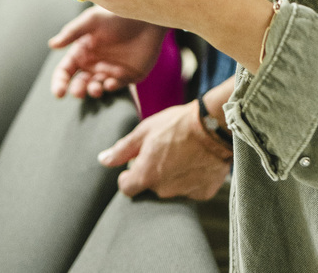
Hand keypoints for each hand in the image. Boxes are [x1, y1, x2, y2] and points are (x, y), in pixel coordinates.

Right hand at [49, 6, 166, 97]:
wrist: (146, 16)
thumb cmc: (117, 15)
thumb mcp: (92, 20)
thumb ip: (72, 32)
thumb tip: (51, 45)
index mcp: (82, 52)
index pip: (65, 72)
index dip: (59, 83)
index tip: (59, 92)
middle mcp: (94, 64)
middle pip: (79, 84)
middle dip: (77, 90)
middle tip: (79, 91)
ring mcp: (111, 71)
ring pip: (96, 88)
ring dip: (93, 90)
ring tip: (96, 88)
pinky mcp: (128, 75)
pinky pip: (117, 85)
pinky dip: (112, 86)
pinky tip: (111, 82)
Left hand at [98, 98, 231, 199]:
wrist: (215, 125)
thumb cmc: (177, 124)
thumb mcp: (146, 130)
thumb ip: (123, 149)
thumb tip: (102, 160)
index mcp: (145, 175)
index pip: (127, 187)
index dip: (129, 175)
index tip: (137, 163)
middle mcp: (162, 190)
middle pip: (151, 186)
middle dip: (154, 173)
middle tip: (166, 151)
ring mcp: (184, 193)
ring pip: (172, 188)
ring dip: (173, 176)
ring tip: (184, 154)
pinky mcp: (203, 193)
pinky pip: (192, 189)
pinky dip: (192, 178)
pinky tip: (198, 161)